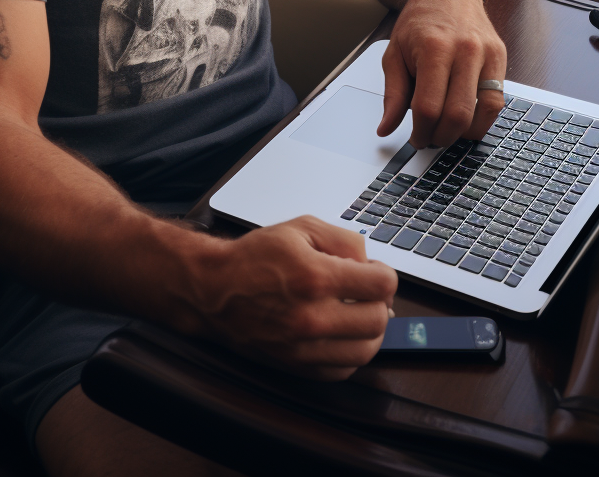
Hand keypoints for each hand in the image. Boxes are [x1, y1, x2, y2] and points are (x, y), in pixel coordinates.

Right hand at [186, 216, 396, 379]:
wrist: (214, 291)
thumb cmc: (256, 257)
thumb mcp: (301, 228)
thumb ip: (344, 240)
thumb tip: (371, 263)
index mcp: (315, 277)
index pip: (382, 285)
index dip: (385, 274)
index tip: (375, 272)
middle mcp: (312, 317)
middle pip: (379, 320)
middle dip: (380, 301)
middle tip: (366, 291)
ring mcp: (304, 347)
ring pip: (366, 351)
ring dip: (370, 330)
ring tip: (357, 312)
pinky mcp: (298, 367)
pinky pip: (343, 370)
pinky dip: (350, 353)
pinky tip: (341, 333)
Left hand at [377, 0, 506, 148]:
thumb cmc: (419, 21)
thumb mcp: (394, 53)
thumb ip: (392, 94)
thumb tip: (386, 128)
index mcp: (434, 48)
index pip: (428, 107)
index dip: (420, 132)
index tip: (415, 138)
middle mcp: (465, 50)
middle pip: (457, 115)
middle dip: (441, 136)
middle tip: (431, 138)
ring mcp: (487, 54)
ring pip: (483, 112)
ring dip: (465, 132)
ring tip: (448, 130)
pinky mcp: (500, 58)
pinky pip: (498, 101)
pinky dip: (483, 119)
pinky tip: (467, 119)